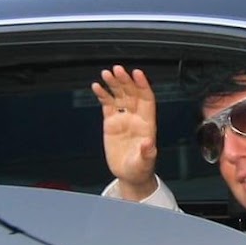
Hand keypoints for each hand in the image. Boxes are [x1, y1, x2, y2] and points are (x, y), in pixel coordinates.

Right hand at [91, 65, 158, 200]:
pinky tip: (97, 86)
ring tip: (106, 73)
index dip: (143, 85)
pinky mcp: (111, 122)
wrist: (129, 174)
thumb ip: (147, 152)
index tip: (137, 73)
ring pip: (119, 95)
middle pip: (132, 93)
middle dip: (125, 80)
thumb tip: (148, 143)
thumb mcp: (145, 162)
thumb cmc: (141, 168)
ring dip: (113, 83)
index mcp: (147, 123)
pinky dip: (102, 94)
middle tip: (117, 70)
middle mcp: (136, 117)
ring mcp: (123, 118)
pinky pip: (107, 104)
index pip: (147, 98)